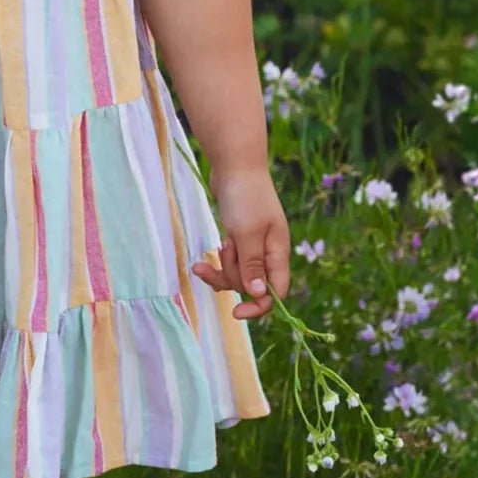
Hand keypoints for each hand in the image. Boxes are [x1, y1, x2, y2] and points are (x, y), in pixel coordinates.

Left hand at [190, 164, 290, 321]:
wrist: (235, 164)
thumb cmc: (245, 196)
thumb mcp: (247, 233)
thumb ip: (252, 265)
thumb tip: (259, 295)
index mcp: (277, 252)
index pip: (276, 291)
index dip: (259, 305)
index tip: (237, 312)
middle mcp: (268, 252)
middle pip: (252, 285)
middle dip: (233, 277)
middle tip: (225, 252)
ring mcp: (252, 245)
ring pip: (238, 274)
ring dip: (222, 269)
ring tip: (214, 250)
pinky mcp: (238, 238)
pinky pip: (229, 262)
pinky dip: (217, 263)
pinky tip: (200, 263)